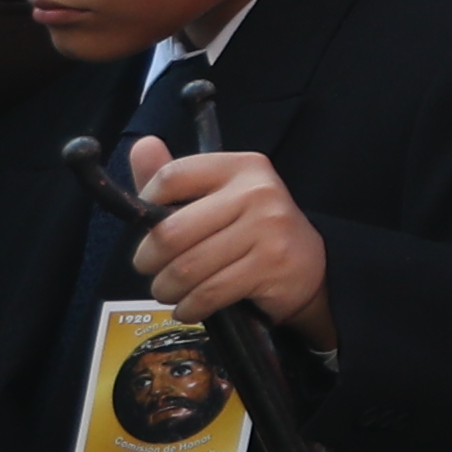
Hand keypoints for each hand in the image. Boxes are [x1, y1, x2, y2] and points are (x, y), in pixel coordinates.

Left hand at [130, 136, 332, 340]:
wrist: (309, 264)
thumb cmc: (252, 229)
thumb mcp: (217, 197)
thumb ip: (175, 179)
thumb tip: (142, 145)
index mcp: (241, 166)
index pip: (172, 177)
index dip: (146, 205)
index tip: (147, 226)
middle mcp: (257, 191)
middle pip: (171, 231)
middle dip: (148, 261)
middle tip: (152, 270)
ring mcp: (268, 228)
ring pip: (187, 269)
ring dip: (167, 289)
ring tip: (170, 291)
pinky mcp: (271, 265)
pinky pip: (209, 292)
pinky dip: (189, 307)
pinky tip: (190, 306)